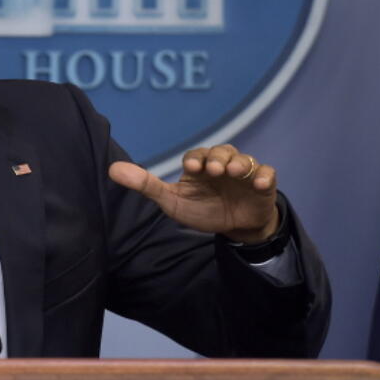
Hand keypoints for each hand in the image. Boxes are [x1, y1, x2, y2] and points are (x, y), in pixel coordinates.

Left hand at [108, 144, 278, 243]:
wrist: (233, 227)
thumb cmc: (201, 210)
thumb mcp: (172, 201)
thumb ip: (145, 185)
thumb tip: (112, 169)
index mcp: (200, 167)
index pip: (196, 155)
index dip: (196, 159)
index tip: (193, 169)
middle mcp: (222, 165)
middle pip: (222, 151)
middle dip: (218, 158)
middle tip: (214, 170)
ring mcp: (244, 173)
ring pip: (244, 159)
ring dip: (239, 164)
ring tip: (234, 173)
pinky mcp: (262, 184)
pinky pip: (267, 174)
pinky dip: (263, 176)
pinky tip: (257, 183)